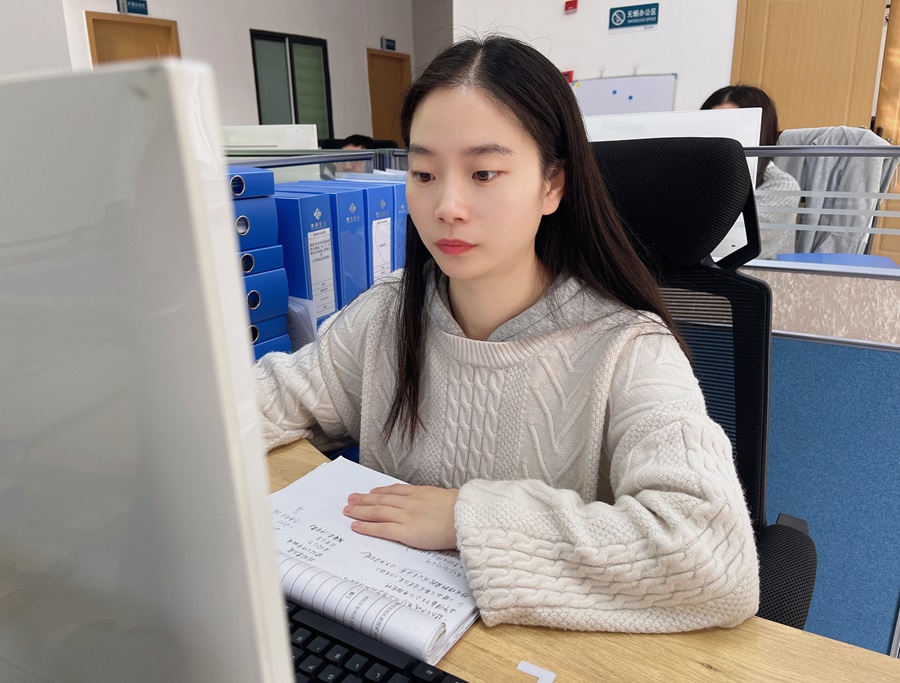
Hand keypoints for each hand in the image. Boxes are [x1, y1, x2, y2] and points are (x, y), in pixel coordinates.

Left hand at [343, 484, 458, 550]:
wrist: (467, 518)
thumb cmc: (464, 511)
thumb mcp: (450, 499)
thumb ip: (438, 501)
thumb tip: (440, 504)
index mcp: (421, 493)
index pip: (395, 491)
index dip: (381, 492)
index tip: (370, 492)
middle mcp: (410, 502)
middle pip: (382, 499)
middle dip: (364, 500)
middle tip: (351, 499)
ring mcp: (406, 516)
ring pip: (377, 511)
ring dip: (361, 511)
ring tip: (348, 510)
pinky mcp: (406, 531)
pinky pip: (381, 528)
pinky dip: (367, 527)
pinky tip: (356, 526)